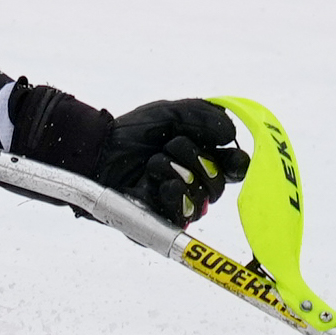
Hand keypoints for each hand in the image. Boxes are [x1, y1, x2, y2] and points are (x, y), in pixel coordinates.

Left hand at [10, 85, 249, 226]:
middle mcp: (195, 184)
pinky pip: (181, 217)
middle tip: (169, 145)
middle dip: (195, 158)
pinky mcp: (161, 220)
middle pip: (219, 184)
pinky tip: (159, 183)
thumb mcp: (173, 114)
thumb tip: (230, 136)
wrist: (99, 146)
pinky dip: (174, 196)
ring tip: (152, 162)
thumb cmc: (135, 131)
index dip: (235, 163)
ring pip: (201, 200)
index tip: (227, 153)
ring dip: (178, 172)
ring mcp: (178, 204)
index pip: (236, 169)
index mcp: (205, 159)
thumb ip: (205, 116)